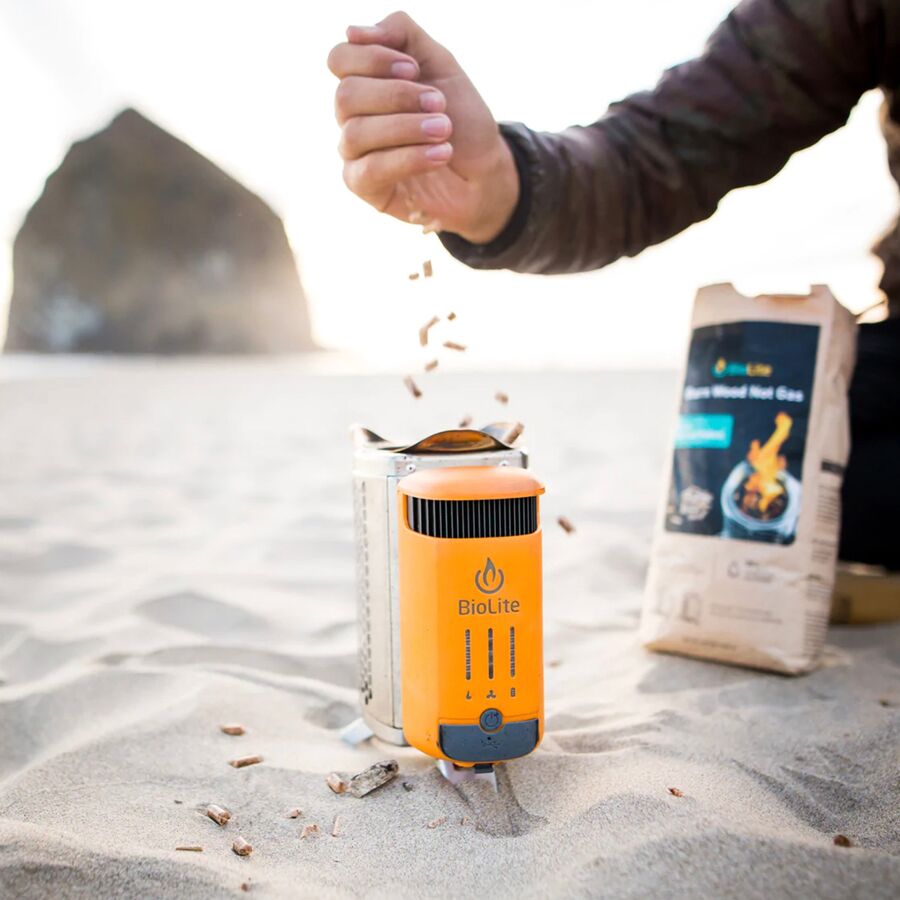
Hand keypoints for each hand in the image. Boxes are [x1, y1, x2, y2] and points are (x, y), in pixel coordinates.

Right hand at [327, 11, 518, 242]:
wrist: (485, 170)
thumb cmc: (461, 118)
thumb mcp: (441, 63)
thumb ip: (403, 34)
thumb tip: (353, 31)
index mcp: (365, 82)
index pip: (340, 60)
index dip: (373, 59)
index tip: (414, 68)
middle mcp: (352, 116)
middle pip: (346, 96)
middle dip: (397, 96)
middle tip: (440, 103)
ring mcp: (354, 153)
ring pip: (356, 133)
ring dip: (407, 127)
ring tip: (444, 130)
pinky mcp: (364, 186)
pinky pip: (370, 170)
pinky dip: (409, 159)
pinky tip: (440, 154)